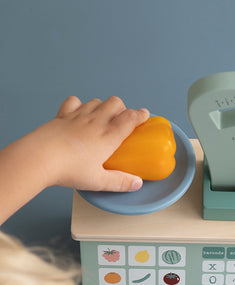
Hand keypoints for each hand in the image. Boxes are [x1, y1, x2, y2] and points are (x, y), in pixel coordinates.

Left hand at [30, 96, 148, 191]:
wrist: (41, 157)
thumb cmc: (69, 170)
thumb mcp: (99, 181)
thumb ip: (120, 182)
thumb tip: (136, 184)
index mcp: (108, 136)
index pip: (130, 118)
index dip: (140, 115)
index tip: (145, 115)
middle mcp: (95, 121)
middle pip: (115, 102)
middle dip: (122, 108)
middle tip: (122, 120)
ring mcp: (78, 116)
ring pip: (97, 101)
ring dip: (103, 106)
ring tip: (103, 117)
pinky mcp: (62, 115)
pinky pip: (74, 102)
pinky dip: (80, 104)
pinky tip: (79, 113)